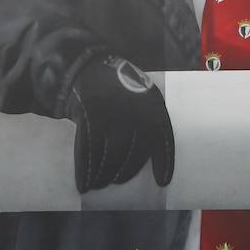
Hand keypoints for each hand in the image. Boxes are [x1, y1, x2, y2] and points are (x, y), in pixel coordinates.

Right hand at [66, 55, 173, 192]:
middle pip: (132, 151)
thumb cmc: (120, 90)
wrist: (91, 66)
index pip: (163, 137)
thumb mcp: (141, 98)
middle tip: (117, 181)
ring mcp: (111, 111)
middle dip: (125, 171)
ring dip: (104, 174)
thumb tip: (151, 159)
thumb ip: (147, 122)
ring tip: (99, 184)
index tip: (162, 181)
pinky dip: (86, 169)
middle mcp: (134, 108)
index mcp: (152, 104)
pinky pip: (88, 149)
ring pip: (110, 153)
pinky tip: (85, 181)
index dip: (164, 162)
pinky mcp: (89, 114)